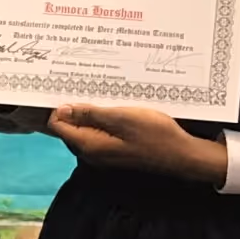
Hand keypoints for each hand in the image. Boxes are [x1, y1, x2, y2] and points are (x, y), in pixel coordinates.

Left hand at [47, 105, 227, 184]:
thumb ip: (89, 115)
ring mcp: (103, 154)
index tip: (68, 87)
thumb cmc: (154, 134)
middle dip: (74, 107)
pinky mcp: (114, 152)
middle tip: (84, 84)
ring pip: (85, 130)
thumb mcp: (121, 118)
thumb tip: (61, 110)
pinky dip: (101, 120)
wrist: (181, 155)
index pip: (58, 125)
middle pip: (70, 128)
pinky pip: (99, 133)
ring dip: (89, 112)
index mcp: (89, 145)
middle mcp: (91, 154)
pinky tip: (112, 106)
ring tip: (100, 91)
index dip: (60, 106)